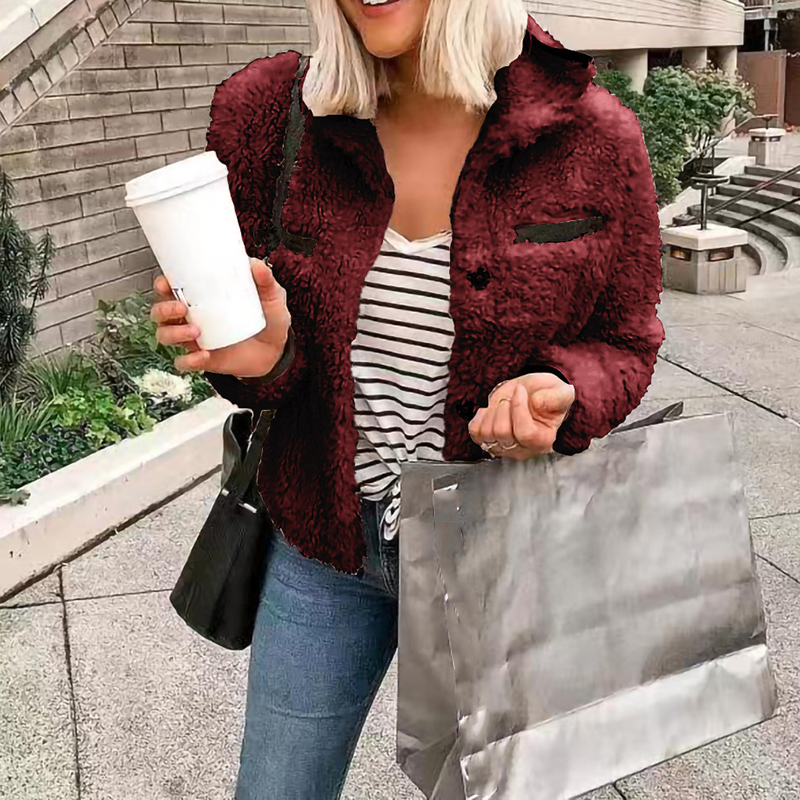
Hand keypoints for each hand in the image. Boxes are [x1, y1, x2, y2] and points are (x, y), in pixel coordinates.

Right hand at [150, 258, 291, 377]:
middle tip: (181, 307)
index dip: (162, 285)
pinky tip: (204, 355)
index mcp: (202, 298)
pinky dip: (189, 360)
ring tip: (196, 331)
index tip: (165, 282)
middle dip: (163, 309)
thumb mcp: (271, 298)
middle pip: (161, 312)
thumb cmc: (267, 321)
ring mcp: (195, 339)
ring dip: (174, 332)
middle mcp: (192, 318)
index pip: (172, 288)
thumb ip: (265, 282)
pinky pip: (184, 362)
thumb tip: (257, 265)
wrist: (275, 352)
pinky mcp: (202, 359)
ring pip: (165, 335)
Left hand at [468, 373, 574, 459]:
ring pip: (487, 432)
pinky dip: (480, 416)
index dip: (519, 408)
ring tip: (504, 400)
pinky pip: (475, 431)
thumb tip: (538, 403)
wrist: (531, 395)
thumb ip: (558, 397)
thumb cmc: (546, 395)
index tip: (520, 390)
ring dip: (492, 410)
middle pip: (502, 432)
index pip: (524, 432)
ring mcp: (502, 447)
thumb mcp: (560, 392)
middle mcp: (521, 449)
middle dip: (504, 406)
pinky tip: (492, 409)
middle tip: (512, 395)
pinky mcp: (486, 440)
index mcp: (543, 440)